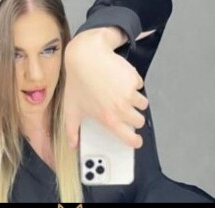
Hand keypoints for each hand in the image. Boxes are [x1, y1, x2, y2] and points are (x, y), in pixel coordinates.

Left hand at [64, 28, 148, 149]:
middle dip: (135, 117)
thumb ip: (72, 130)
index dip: (135, 141)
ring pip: (143, 104)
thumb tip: (72, 145)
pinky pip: (140, 85)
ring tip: (123, 93)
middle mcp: (122, 109)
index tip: (136, 140)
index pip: (130, 138)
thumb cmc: (77, 81)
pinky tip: (121, 79)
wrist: (85, 56)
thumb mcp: (71, 108)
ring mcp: (130, 94)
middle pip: (140, 121)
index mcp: (109, 119)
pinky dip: (134, 83)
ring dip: (136, 101)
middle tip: (126, 111)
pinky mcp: (134, 79)